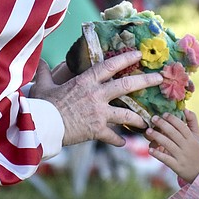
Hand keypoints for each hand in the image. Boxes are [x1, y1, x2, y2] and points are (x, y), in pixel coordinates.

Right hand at [30, 50, 157, 146]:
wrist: (43, 126)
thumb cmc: (42, 105)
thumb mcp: (43, 85)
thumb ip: (44, 72)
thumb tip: (40, 61)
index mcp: (86, 81)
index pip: (110, 66)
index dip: (125, 59)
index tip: (138, 55)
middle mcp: (96, 95)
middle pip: (127, 85)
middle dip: (146, 81)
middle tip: (159, 78)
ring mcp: (99, 113)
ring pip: (127, 114)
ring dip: (139, 118)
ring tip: (148, 121)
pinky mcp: (97, 130)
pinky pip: (113, 136)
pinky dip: (118, 140)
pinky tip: (123, 143)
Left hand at [145, 110, 198, 182]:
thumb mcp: (198, 137)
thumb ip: (193, 123)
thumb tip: (186, 109)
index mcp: (192, 139)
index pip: (182, 126)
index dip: (173, 119)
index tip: (164, 114)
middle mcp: (187, 147)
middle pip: (174, 134)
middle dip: (163, 125)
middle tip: (153, 118)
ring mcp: (182, 157)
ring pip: (168, 145)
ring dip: (158, 137)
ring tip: (149, 131)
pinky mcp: (178, 167)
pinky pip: (166, 159)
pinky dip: (158, 154)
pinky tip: (150, 150)